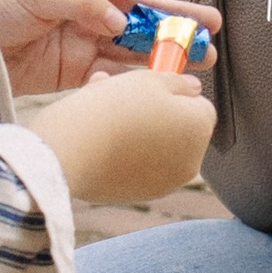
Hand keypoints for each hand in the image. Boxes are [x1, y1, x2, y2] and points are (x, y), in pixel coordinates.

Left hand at [0, 0, 221, 97]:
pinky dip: (134, 80)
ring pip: (134, 46)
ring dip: (166, 53)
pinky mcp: (75, 73)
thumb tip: (121, 21)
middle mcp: (86, 7)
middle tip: (210, 31)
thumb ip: (82, 1)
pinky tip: (155, 82)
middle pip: (141, 13)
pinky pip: (112, 75)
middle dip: (176, 22)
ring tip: (198, 61)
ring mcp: (82, 41)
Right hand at [36, 67, 215, 206]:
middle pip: (180, 128)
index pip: (200, 104)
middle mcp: (192, 161)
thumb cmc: (111, 109)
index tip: (150, 89)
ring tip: (108, 117)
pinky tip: (104, 140)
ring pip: (158, 147)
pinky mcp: (141, 194)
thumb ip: (179, 82)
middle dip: (157, 113)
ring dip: (141, 131)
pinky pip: (141, 166)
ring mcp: (167, 182)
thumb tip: (194, 88)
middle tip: (125, 100)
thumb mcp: (149, 78)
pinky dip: (128, 154)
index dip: (174, 93)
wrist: (70, 151)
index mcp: (200, 128)